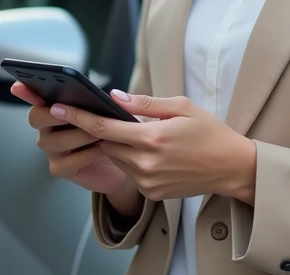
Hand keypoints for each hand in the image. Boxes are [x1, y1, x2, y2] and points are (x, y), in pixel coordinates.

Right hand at [11, 81, 135, 203]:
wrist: (124, 160)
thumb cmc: (115, 132)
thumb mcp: (115, 112)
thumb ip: (110, 102)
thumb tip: (111, 96)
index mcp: (57, 108)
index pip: (37, 96)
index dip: (26, 91)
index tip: (18, 85)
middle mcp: (49, 127)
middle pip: (36, 117)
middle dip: (53, 114)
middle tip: (71, 112)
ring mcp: (52, 149)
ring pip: (53, 141)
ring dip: (78, 135)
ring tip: (100, 132)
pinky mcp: (60, 168)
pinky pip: (66, 162)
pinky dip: (85, 154)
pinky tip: (101, 149)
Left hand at [50, 91, 257, 203]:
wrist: (231, 167)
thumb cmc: (209, 132)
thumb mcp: (181, 107)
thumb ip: (144, 103)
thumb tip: (114, 97)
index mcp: (151, 138)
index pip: (102, 128)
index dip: (77, 117)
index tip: (58, 108)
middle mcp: (145, 164)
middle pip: (105, 145)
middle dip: (99, 130)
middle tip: (97, 114)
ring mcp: (147, 182)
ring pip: (116, 159)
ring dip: (117, 145)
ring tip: (134, 132)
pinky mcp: (152, 193)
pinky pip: (130, 173)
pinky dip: (132, 159)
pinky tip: (150, 150)